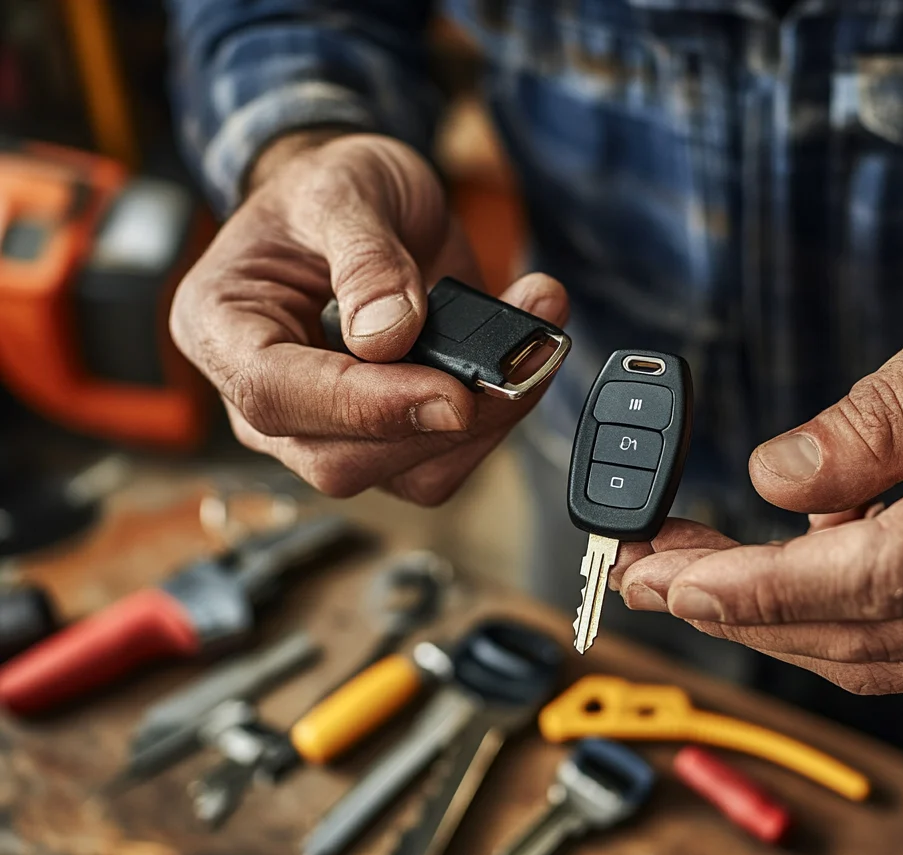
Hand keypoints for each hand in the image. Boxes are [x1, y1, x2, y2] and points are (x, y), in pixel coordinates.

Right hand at [170, 133, 567, 503]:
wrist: (365, 202)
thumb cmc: (331, 188)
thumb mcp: (345, 189)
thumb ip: (365, 259)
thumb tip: (387, 337)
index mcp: (222, 330)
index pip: (277, 396)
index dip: (366, 406)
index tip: (450, 393)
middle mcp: (263, 396)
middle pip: (341, 459)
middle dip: (442, 420)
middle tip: (520, 356)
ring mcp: (324, 426)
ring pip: (404, 473)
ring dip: (487, 422)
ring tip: (535, 343)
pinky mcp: (385, 436)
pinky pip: (443, 459)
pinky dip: (499, 419)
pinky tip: (524, 359)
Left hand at [614, 275, 902, 693]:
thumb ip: (877, 418)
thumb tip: (775, 481)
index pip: (891, 574)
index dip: (771, 584)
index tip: (677, 574)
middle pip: (872, 632)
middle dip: (744, 609)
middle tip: (646, 573)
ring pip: (880, 657)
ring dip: (771, 624)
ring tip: (681, 574)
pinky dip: (824, 621)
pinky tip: (766, 577)